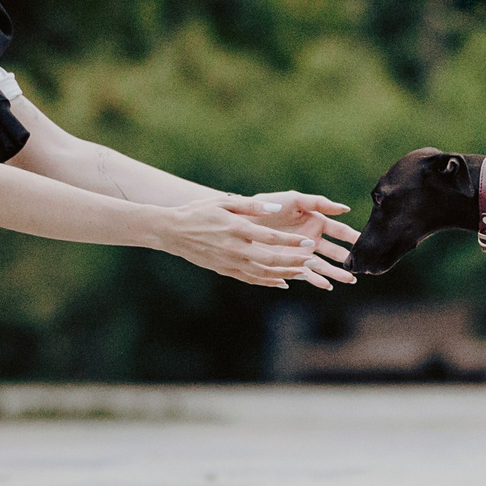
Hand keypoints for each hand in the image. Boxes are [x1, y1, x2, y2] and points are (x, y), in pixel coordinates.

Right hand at [158, 195, 354, 288]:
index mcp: (236, 229)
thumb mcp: (224, 203)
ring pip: (263, 272)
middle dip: (294, 261)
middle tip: (312, 260)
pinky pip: (251, 279)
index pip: (269, 238)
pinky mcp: (225, 270)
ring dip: (285, 273)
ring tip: (304, 272)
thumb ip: (251, 206)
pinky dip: (268, 281)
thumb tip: (275, 208)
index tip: (309, 242)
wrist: (173, 231)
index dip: (291, 242)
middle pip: (270, 259)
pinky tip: (283, 281)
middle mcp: (234, 249)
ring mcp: (229, 262)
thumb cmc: (199, 212)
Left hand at [242, 191, 359, 287]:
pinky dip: (317, 280)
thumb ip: (319, 203)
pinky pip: (307, 274)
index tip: (366, 242)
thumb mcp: (295, 200)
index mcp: (316, 222)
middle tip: (362, 266)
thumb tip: (346, 209)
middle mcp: (312, 239)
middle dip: (348, 259)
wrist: (244, 220)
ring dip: (336, 272)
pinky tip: (327, 285)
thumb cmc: (269, 205)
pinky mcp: (290, 263)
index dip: (353, 237)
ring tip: (349, 279)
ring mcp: (302, 253)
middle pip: (335, 251)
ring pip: (324, 265)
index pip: (340, 231)